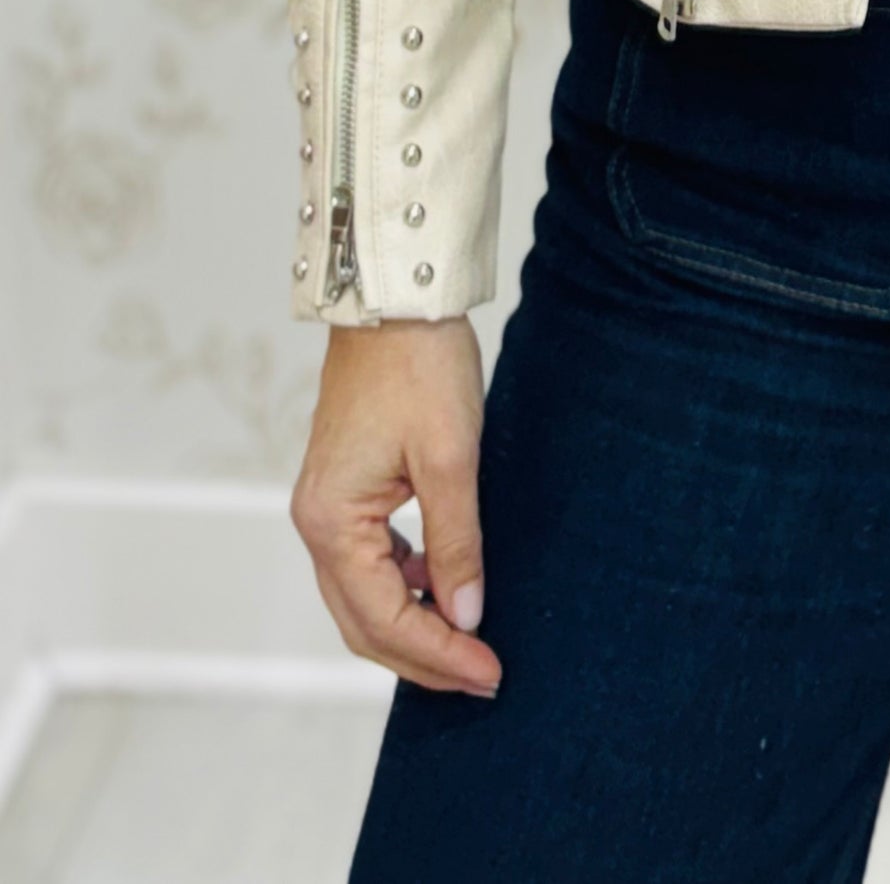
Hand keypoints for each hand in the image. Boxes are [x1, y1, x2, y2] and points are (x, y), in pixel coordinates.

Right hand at [291, 316, 501, 698]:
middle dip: (423, 657)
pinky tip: (443, 585)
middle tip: (483, 676)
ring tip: (469, 644)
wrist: (393, 298)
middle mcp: (316, 523)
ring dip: (412, 627)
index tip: (489, 671)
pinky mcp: (344, 492)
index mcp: (331, 522)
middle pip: (363, 623)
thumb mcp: (451, 458)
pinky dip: (404, 587)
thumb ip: (457, 543)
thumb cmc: (419, 367)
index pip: (384, 618)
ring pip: (363, 598)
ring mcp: (326, 507)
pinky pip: (368, 563)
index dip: (438, 655)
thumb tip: (465, 617)